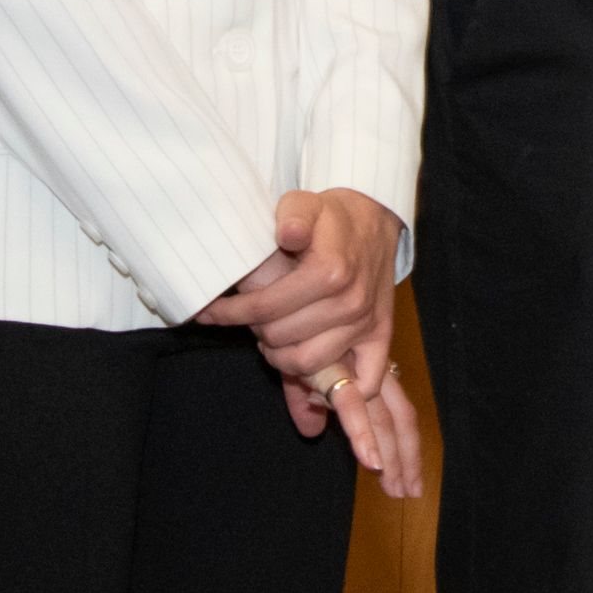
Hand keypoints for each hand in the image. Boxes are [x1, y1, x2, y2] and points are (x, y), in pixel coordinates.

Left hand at [201, 188, 422, 497]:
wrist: (372, 220)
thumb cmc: (331, 215)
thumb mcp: (304, 202)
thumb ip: (293, 215)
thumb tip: (287, 233)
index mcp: (330, 271)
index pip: (265, 309)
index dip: (231, 313)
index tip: (211, 311)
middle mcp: (351, 302)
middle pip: (282, 339)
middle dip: (256, 332)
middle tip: (246, 322)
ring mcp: (367, 323)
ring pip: (310, 364)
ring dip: (282, 358)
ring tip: (269, 340)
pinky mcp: (381, 337)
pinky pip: (364, 382)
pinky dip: (334, 390)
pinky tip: (307, 378)